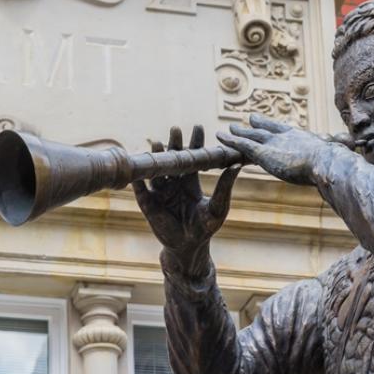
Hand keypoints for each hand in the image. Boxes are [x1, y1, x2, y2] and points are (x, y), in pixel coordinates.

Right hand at [132, 125, 240, 276]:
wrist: (189, 247)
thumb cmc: (206, 228)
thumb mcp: (218, 206)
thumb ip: (225, 187)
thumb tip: (237, 166)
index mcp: (190, 182)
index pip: (193, 157)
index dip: (195, 142)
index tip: (198, 126)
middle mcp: (174, 183)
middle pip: (173, 159)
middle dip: (174, 144)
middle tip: (176, 129)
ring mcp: (160, 193)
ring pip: (157, 171)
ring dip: (157, 157)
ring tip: (158, 142)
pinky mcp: (148, 204)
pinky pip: (141, 190)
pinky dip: (138, 180)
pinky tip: (137, 170)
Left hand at [216, 114, 341, 185]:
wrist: (326, 162)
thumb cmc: (332, 165)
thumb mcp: (330, 163)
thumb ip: (327, 165)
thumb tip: (340, 170)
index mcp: (300, 138)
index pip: (284, 131)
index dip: (275, 128)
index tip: (274, 124)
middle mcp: (284, 137)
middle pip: (266, 130)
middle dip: (257, 126)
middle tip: (250, 119)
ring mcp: (273, 143)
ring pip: (251, 135)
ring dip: (239, 132)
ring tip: (228, 129)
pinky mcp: (262, 152)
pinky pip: (242, 144)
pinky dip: (230, 139)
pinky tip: (219, 135)